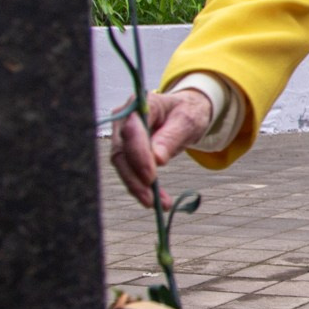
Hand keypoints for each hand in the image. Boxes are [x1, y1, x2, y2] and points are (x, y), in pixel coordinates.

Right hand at [111, 89, 213, 208]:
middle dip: (134, 178)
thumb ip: (171, 137)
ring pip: (123, 165)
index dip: (138, 156)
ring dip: (138, 187)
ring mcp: (122, 135)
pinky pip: (130, 171)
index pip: (131, 131)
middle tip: (151, 199)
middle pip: (121, 151)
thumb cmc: (187, 111)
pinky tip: (157, 201)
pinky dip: (142, 187)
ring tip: (160, 204)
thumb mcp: (187, 121)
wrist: (185, 111)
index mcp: (140, 104)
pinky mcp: (126, 150)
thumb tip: (157, 160)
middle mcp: (124, 119)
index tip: (151, 177)